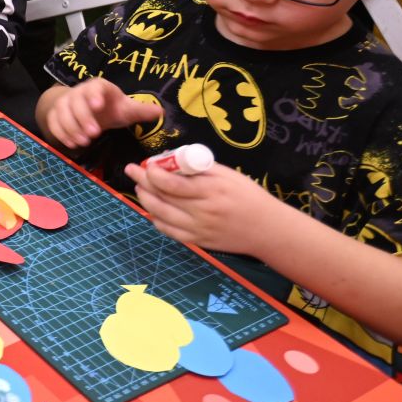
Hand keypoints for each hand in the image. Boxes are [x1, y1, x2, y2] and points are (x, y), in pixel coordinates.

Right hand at [38, 79, 162, 149]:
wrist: (86, 106)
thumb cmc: (109, 107)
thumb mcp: (125, 108)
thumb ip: (140, 111)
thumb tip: (161, 112)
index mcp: (98, 87)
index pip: (94, 88)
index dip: (94, 95)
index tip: (98, 106)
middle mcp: (79, 92)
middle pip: (75, 101)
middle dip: (83, 118)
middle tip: (93, 135)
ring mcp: (65, 102)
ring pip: (62, 112)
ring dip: (71, 127)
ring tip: (83, 142)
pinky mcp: (55, 113)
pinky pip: (53, 121)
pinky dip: (60, 132)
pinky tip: (72, 143)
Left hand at [126, 161, 282, 256]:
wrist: (268, 230)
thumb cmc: (249, 197)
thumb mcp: (228, 175)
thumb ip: (200, 168)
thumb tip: (173, 160)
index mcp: (211, 191)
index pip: (172, 184)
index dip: (152, 173)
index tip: (145, 164)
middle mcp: (203, 212)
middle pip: (162, 198)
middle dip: (143, 183)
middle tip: (133, 171)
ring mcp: (199, 229)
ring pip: (161, 215)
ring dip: (145, 200)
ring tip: (140, 188)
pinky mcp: (198, 242)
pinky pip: (169, 232)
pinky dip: (156, 219)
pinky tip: (153, 209)